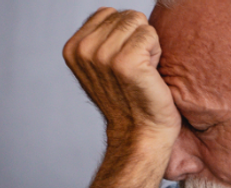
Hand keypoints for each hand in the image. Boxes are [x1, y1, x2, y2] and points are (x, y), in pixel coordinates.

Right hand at [62, 8, 179, 145]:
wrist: (140, 131)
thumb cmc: (129, 98)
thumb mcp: (102, 64)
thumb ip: (101, 37)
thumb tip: (115, 14)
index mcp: (73, 48)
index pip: (108, 13)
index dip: (123, 36)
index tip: (122, 64)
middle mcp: (84, 50)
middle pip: (126, 15)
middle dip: (137, 39)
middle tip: (135, 71)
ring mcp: (103, 55)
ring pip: (139, 22)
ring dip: (148, 46)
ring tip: (141, 72)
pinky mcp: (125, 61)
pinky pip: (150, 34)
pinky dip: (156, 53)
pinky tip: (149, 75)